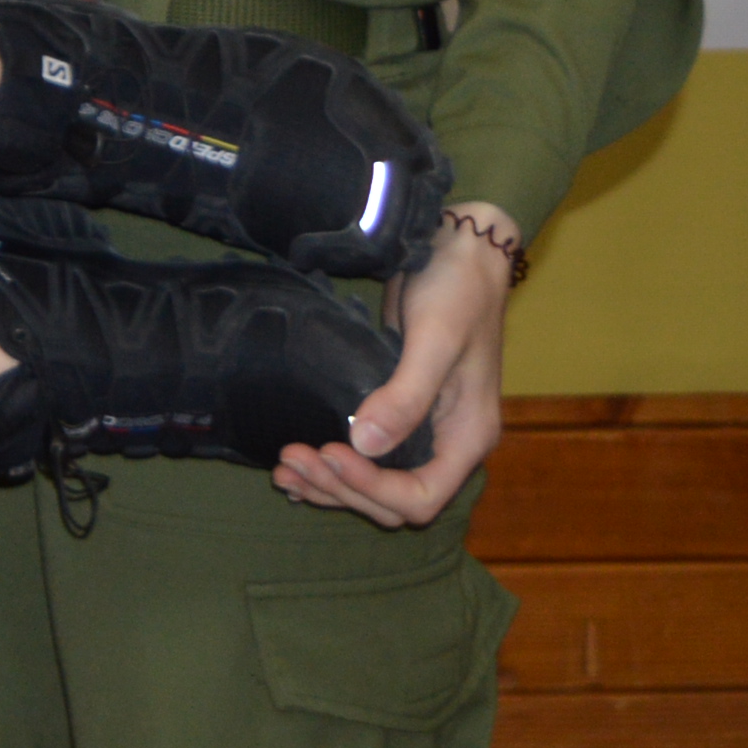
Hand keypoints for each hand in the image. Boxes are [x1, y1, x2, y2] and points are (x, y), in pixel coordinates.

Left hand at [275, 211, 514, 524]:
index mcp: (467, 437)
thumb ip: (406, 396)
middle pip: (393, 500)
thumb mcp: (435, 341)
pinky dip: (332, 467)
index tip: (329, 454)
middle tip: (288, 460)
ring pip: (374, 484)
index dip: (372, 488)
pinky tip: (297, 465)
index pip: (420, 495)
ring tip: (281, 470)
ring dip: (329, 483)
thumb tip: (364, 446)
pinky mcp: (395, 409)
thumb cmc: (457, 290)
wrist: (459, 248)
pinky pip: (365, 456)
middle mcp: (446, 443)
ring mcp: (421, 429)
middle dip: (340, 488)